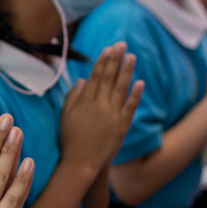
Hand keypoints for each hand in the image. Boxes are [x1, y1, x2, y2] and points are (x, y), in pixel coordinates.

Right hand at [60, 42, 144, 171]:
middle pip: (109, 77)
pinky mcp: (122, 126)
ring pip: (121, 88)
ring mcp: (112, 115)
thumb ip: (73, 97)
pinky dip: (135, 94)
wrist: (81, 163)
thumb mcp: (66, 116)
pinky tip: (140, 82)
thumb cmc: (70, 139)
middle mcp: (99, 105)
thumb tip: (82, 80)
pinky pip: (130, 107)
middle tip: (122, 44)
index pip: (96, 76)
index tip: (108, 48)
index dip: (103, 61)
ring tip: (132, 56)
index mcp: (85, 101)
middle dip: (116, 59)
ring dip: (127, 71)